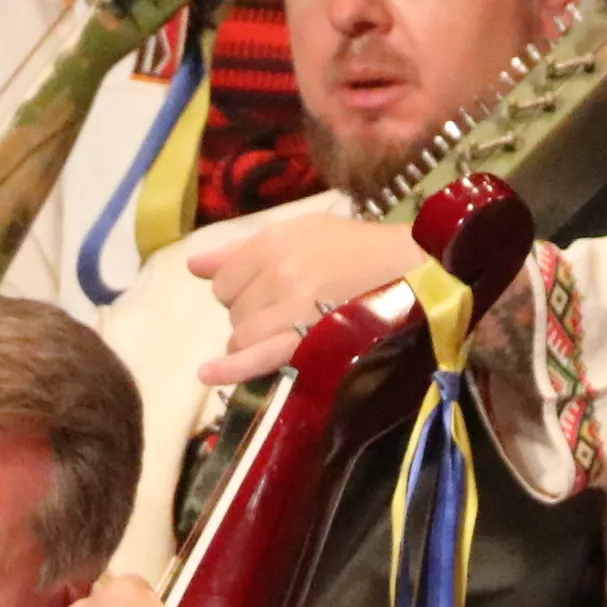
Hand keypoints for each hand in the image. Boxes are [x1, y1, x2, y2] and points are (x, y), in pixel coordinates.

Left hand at [189, 215, 427, 384]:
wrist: (414, 272)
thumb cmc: (358, 249)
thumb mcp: (303, 232)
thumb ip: (243, 249)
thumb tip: (192, 265)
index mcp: (276, 242)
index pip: (224, 279)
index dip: (240, 289)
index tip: (265, 291)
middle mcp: (278, 273)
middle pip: (233, 310)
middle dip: (251, 314)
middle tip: (289, 309)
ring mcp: (292, 310)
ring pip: (242, 336)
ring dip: (254, 340)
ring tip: (287, 332)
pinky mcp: (308, 343)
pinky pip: (257, 358)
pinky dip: (230, 368)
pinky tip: (208, 373)